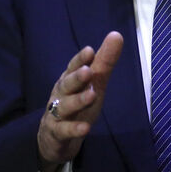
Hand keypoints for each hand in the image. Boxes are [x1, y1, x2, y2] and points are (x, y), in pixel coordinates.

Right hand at [37, 31, 122, 171]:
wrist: (54, 137)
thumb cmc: (78, 103)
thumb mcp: (94, 82)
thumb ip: (104, 61)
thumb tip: (116, 35)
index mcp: (69, 79)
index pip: (74, 67)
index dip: (80, 59)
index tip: (90, 50)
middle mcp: (61, 94)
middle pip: (67, 84)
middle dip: (77, 77)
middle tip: (88, 71)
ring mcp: (57, 114)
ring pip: (65, 106)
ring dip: (78, 100)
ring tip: (92, 95)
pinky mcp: (57, 133)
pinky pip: (64, 130)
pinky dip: (74, 129)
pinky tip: (86, 128)